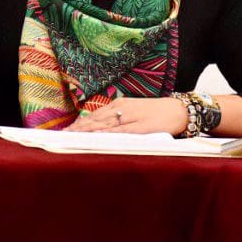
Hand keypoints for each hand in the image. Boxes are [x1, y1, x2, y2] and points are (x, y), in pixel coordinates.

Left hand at [63, 97, 187, 135]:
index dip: (80, 123)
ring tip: (75, 136)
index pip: (95, 115)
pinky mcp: (141, 127)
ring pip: (105, 124)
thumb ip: (118, 118)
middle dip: (79, 127)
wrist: (177, 110)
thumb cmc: (154, 112)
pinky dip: (110, 133)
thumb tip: (101, 126)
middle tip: (64, 134)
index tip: (67, 129)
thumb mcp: (133, 111)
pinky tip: (99, 136)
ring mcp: (131, 117)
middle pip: (96, 119)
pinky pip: (122, 131)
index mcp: (119, 105)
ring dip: (89, 131)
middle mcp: (121, 109)